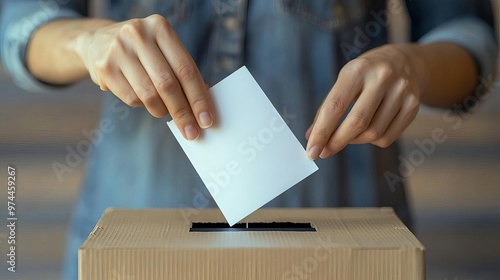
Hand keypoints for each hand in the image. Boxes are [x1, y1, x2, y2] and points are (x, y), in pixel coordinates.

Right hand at [75, 14, 213, 139]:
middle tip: (192, 132)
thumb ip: (182, 72)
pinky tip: (142, 98)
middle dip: (183, 113)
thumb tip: (203, 107)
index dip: (198, 98)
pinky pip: (132, 99)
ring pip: (149, 95)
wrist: (98, 41)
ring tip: (165, 112)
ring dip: (162, 111)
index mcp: (160, 27)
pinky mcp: (104, 67)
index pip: (186, 69)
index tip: (207, 120)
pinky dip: (142, 105)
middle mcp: (138, 35)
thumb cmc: (143, 51)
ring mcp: (118, 50)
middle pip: (167, 84)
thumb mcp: (163, 50)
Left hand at [306, 44, 425, 158]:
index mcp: (357, 70)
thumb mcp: (344, 82)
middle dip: (337, 142)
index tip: (311, 151)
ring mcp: (401, 91)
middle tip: (324, 152)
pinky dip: (372, 141)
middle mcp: (381, 77)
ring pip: (373, 133)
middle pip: (357, 122)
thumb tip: (312, 137)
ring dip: (355, 141)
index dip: (322, 132)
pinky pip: (387, 138)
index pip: (335, 106)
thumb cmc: (364, 75)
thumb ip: (327, 109)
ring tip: (348, 134)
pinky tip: (368, 130)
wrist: (404, 61)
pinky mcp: (413, 105)